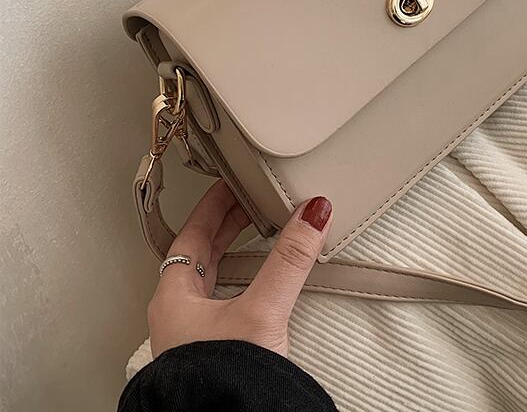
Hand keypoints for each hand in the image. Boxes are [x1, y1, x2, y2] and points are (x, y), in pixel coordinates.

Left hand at [147, 180, 331, 358]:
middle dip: (228, 224)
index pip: (192, 232)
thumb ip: (290, 260)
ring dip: (235, 252)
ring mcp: (193, 334)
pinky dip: (243, 281)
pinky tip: (260, 288)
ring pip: (211, 278)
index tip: (233, 183)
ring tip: (258, 237)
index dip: (214, 204)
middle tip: (252, 203)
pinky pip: (224, 301)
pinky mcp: (213, 351)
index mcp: (174, 296)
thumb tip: (311, 215)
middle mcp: (178, 314)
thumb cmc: (218, 383)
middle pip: (201, 252)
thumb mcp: (262, 310)